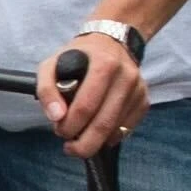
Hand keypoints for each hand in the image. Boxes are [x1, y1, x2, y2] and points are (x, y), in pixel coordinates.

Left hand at [37, 34, 148, 159]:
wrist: (112, 44)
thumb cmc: (78, 57)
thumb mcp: (52, 64)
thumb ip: (46, 89)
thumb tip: (56, 117)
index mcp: (104, 64)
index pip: (85, 107)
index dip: (69, 126)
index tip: (59, 130)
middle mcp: (126, 77)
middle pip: (103, 124)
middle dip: (83, 143)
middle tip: (70, 146)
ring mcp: (138, 90)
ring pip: (115, 130)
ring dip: (94, 141)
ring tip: (79, 136)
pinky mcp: (144, 101)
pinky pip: (126, 130)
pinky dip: (109, 137)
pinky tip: (97, 131)